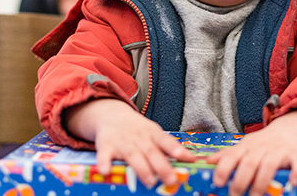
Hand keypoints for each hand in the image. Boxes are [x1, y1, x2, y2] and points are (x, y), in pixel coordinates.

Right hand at [65, 99, 194, 188]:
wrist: (112, 115)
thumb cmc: (138, 130)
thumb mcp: (155, 133)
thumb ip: (170, 147)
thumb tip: (192, 159)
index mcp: (153, 134)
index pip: (166, 141)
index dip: (177, 149)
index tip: (187, 158)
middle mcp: (139, 138)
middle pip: (152, 152)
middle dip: (162, 166)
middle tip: (171, 180)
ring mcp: (122, 142)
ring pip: (133, 155)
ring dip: (141, 168)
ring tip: (150, 181)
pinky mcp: (106, 146)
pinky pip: (104, 155)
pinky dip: (104, 163)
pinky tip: (106, 172)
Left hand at [207, 109, 296, 195]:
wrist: (289, 130)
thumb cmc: (262, 143)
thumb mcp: (243, 146)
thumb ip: (227, 155)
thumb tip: (207, 162)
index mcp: (246, 147)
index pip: (232, 156)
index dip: (223, 169)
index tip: (218, 183)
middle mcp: (262, 148)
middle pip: (249, 163)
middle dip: (241, 181)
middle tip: (235, 195)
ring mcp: (279, 151)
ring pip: (270, 165)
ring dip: (262, 182)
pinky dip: (296, 174)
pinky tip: (292, 184)